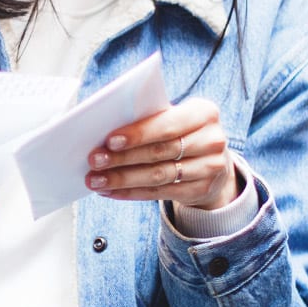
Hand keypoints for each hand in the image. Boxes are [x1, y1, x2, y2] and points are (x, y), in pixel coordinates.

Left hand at [84, 96, 240, 208]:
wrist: (212, 159)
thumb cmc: (181, 131)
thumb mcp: (174, 117)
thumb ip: (150, 119)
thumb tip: (106, 132)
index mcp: (204, 113)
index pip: (167, 125)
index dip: (138, 134)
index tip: (109, 140)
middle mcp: (212, 141)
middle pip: (159, 152)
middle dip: (123, 158)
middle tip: (95, 161)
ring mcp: (210, 168)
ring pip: (158, 175)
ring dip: (122, 179)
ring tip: (96, 180)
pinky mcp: (201, 190)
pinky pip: (159, 193)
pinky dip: (131, 193)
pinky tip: (111, 191)